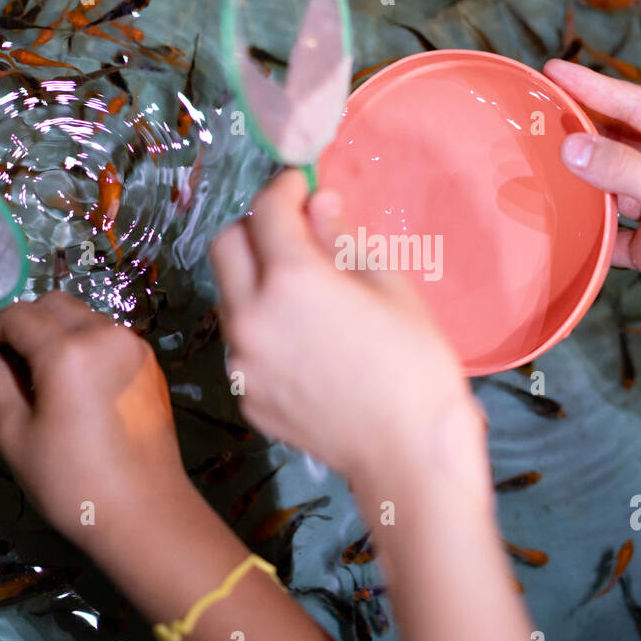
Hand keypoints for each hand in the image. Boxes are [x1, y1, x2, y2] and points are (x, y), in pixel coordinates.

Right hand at [0, 292, 186, 556]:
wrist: (145, 513)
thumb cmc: (71, 482)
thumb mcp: (16, 436)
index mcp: (68, 351)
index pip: (18, 315)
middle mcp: (106, 336)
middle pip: (55, 304)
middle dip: (26, 322)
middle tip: (10, 363)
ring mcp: (135, 347)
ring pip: (85, 317)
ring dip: (58, 331)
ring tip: (42, 377)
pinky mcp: (151, 365)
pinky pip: (109, 338)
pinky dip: (86, 345)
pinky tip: (77, 386)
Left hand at [209, 171, 487, 495]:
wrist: (407, 454)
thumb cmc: (414, 365)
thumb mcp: (390, 288)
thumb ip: (343, 240)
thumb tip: (318, 203)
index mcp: (291, 279)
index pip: (268, 210)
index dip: (284, 188)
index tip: (300, 185)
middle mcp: (251, 315)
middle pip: (225, 246)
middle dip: (254, 227)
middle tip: (292, 232)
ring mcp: (242, 360)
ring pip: (228, 297)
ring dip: (254, 279)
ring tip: (302, 294)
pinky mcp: (245, 396)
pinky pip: (242, 345)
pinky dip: (263, 329)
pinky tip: (304, 344)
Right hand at [544, 59, 640, 352]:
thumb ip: (624, 170)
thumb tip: (572, 147)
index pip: (636, 106)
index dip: (593, 88)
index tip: (554, 70)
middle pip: (620, 141)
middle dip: (581, 129)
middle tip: (537, 115)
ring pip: (611, 186)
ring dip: (580, 180)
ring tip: (537, 166)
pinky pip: (611, 232)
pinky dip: (588, 230)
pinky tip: (561, 225)